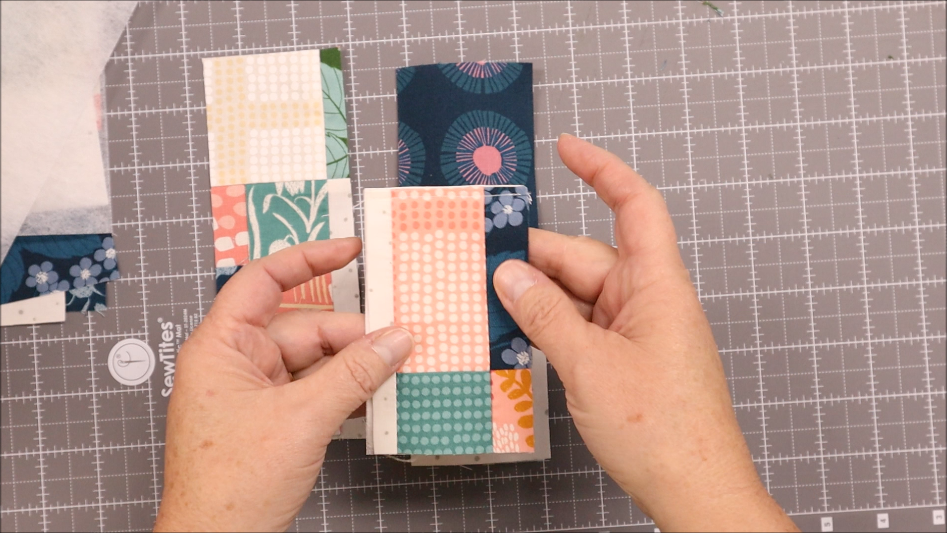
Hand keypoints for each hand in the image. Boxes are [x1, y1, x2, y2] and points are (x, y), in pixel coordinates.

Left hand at [154, 238, 412, 531]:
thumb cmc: (230, 487)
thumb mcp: (302, 419)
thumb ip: (354, 373)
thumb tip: (396, 340)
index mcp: (222, 347)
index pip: (265, 281)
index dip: (310, 259)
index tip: (352, 248)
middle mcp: (236, 363)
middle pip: (304, 326)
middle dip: (352, 334)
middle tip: (400, 340)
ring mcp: (255, 393)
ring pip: (315, 360)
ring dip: (355, 366)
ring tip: (397, 368)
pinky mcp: (272, 420)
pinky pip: (315, 389)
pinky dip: (345, 390)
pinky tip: (377, 395)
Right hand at [494, 134, 797, 531]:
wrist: (695, 491)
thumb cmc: (664, 431)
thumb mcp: (589, 366)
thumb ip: (544, 315)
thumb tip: (509, 276)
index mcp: (656, 285)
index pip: (635, 206)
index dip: (602, 170)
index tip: (567, 148)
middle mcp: (647, 300)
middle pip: (585, 257)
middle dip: (535, 257)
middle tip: (480, 263)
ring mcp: (636, 331)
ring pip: (577, 295)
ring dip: (537, 298)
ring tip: (488, 305)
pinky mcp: (626, 359)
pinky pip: (581, 326)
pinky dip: (550, 326)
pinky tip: (517, 335)